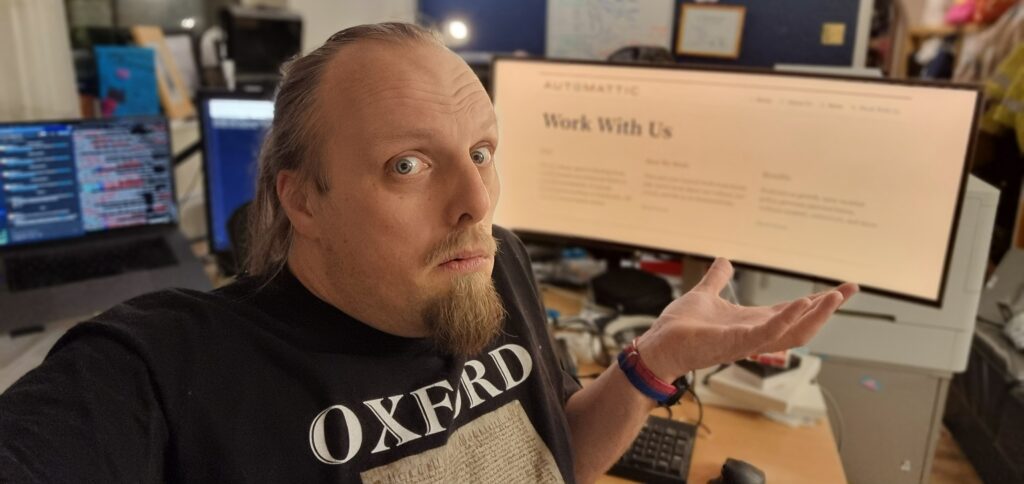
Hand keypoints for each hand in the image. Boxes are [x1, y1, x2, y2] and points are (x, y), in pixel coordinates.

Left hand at [638, 258, 858, 380]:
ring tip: (832, 297)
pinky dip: (784, 320)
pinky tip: (800, 304)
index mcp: (752, 321)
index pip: (793, 312)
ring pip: (792, 333)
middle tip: (850, 291)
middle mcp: (755, 333)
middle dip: (827, 309)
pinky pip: (765, 333)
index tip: (842, 288)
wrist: (658, 344)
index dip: (817, 301)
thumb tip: (724, 260)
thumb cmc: (680, 326)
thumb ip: (716, 279)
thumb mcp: (704, 294)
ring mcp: (746, 341)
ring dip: (814, 316)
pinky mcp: (733, 343)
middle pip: (802, 324)